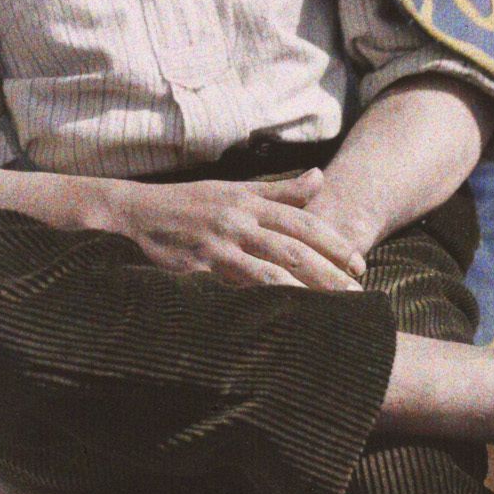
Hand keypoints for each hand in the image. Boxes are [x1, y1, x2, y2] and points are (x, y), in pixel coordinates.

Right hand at [105, 167, 367, 291]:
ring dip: (304, 290)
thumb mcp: (234, 189)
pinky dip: (261, 300)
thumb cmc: (188, 202)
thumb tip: (320, 177)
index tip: (358, 263)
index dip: (333, 242)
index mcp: (249, 199)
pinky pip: (235, 286)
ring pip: (270, 269)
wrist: (136, 211)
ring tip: (330, 310)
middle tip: (356, 293)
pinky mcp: (199, 265)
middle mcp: (238, 219)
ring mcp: (218, 242)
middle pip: (293, 247)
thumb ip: (279, 189)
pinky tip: (282, 316)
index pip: (302, 221)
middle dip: (328, 271)